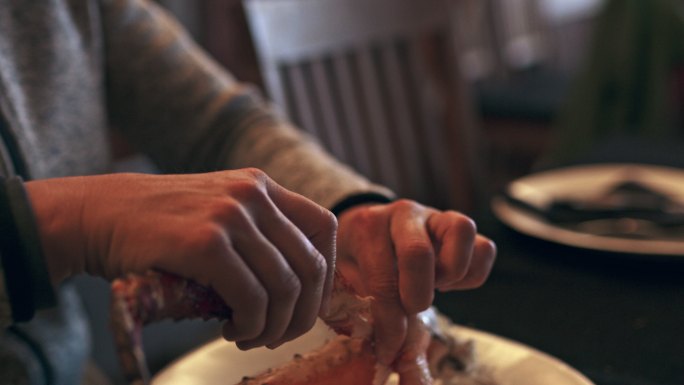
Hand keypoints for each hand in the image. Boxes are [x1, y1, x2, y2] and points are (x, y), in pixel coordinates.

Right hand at [25, 169, 336, 348]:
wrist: (96, 215)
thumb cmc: (157, 227)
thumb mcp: (217, 213)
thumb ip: (257, 237)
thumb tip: (300, 293)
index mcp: (260, 185)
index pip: (324, 227)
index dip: (327, 274)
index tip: (309, 305)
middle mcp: (252, 193)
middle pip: (311, 264)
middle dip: (304, 313)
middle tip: (279, 335)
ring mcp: (230, 215)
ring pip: (285, 287)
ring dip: (274, 326)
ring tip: (250, 337)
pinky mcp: (204, 242)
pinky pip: (252, 298)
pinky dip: (250, 325)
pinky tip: (232, 329)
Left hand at [335, 200, 495, 364]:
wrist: (368, 230)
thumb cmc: (359, 260)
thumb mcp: (349, 279)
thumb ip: (365, 307)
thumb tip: (390, 350)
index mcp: (369, 226)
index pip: (382, 277)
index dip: (389, 320)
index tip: (388, 347)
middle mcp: (404, 214)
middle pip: (418, 252)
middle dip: (417, 295)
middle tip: (412, 309)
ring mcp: (436, 216)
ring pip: (462, 230)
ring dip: (452, 273)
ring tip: (435, 287)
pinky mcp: (461, 228)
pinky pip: (484, 248)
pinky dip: (471, 274)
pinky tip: (447, 282)